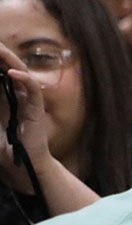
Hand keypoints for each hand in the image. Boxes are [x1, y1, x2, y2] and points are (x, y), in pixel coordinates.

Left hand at [0, 41, 52, 192]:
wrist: (18, 165)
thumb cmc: (0, 147)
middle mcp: (13, 93)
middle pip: (5, 66)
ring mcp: (26, 99)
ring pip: (20, 72)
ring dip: (9, 59)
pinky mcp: (35, 108)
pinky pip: (33, 89)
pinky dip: (25, 79)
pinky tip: (13, 73)